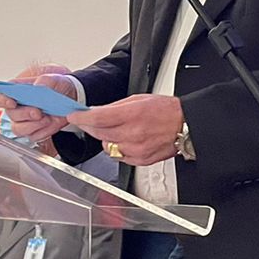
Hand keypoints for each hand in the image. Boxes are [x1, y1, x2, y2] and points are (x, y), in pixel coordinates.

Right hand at [0, 62, 76, 143]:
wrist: (72, 96)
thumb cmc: (57, 85)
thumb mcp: (56, 78)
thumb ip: (48, 80)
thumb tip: (39, 85)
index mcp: (15, 91)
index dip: (2, 100)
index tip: (12, 102)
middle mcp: (17, 108)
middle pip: (11, 115)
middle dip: (24, 114)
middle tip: (38, 112)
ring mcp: (24, 121)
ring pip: (19, 129)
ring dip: (34, 125)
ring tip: (48, 118)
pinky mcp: (34, 132)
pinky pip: (35, 136)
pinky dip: (45, 131)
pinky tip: (53, 122)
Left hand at [68, 94, 183, 166]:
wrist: (185, 125)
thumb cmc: (166, 110)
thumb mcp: (138, 99)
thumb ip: (115, 107)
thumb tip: (96, 112)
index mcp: (132, 115)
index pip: (98, 118)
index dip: (82, 118)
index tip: (74, 116)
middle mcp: (133, 134)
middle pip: (99, 134)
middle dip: (90, 127)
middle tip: (88, 121)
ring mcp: (136, 149)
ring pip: (107, 147)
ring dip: (105, 139)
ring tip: (116, 130)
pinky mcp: (140, 160)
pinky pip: (119, 157)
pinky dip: (118, 149)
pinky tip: (126, 141)